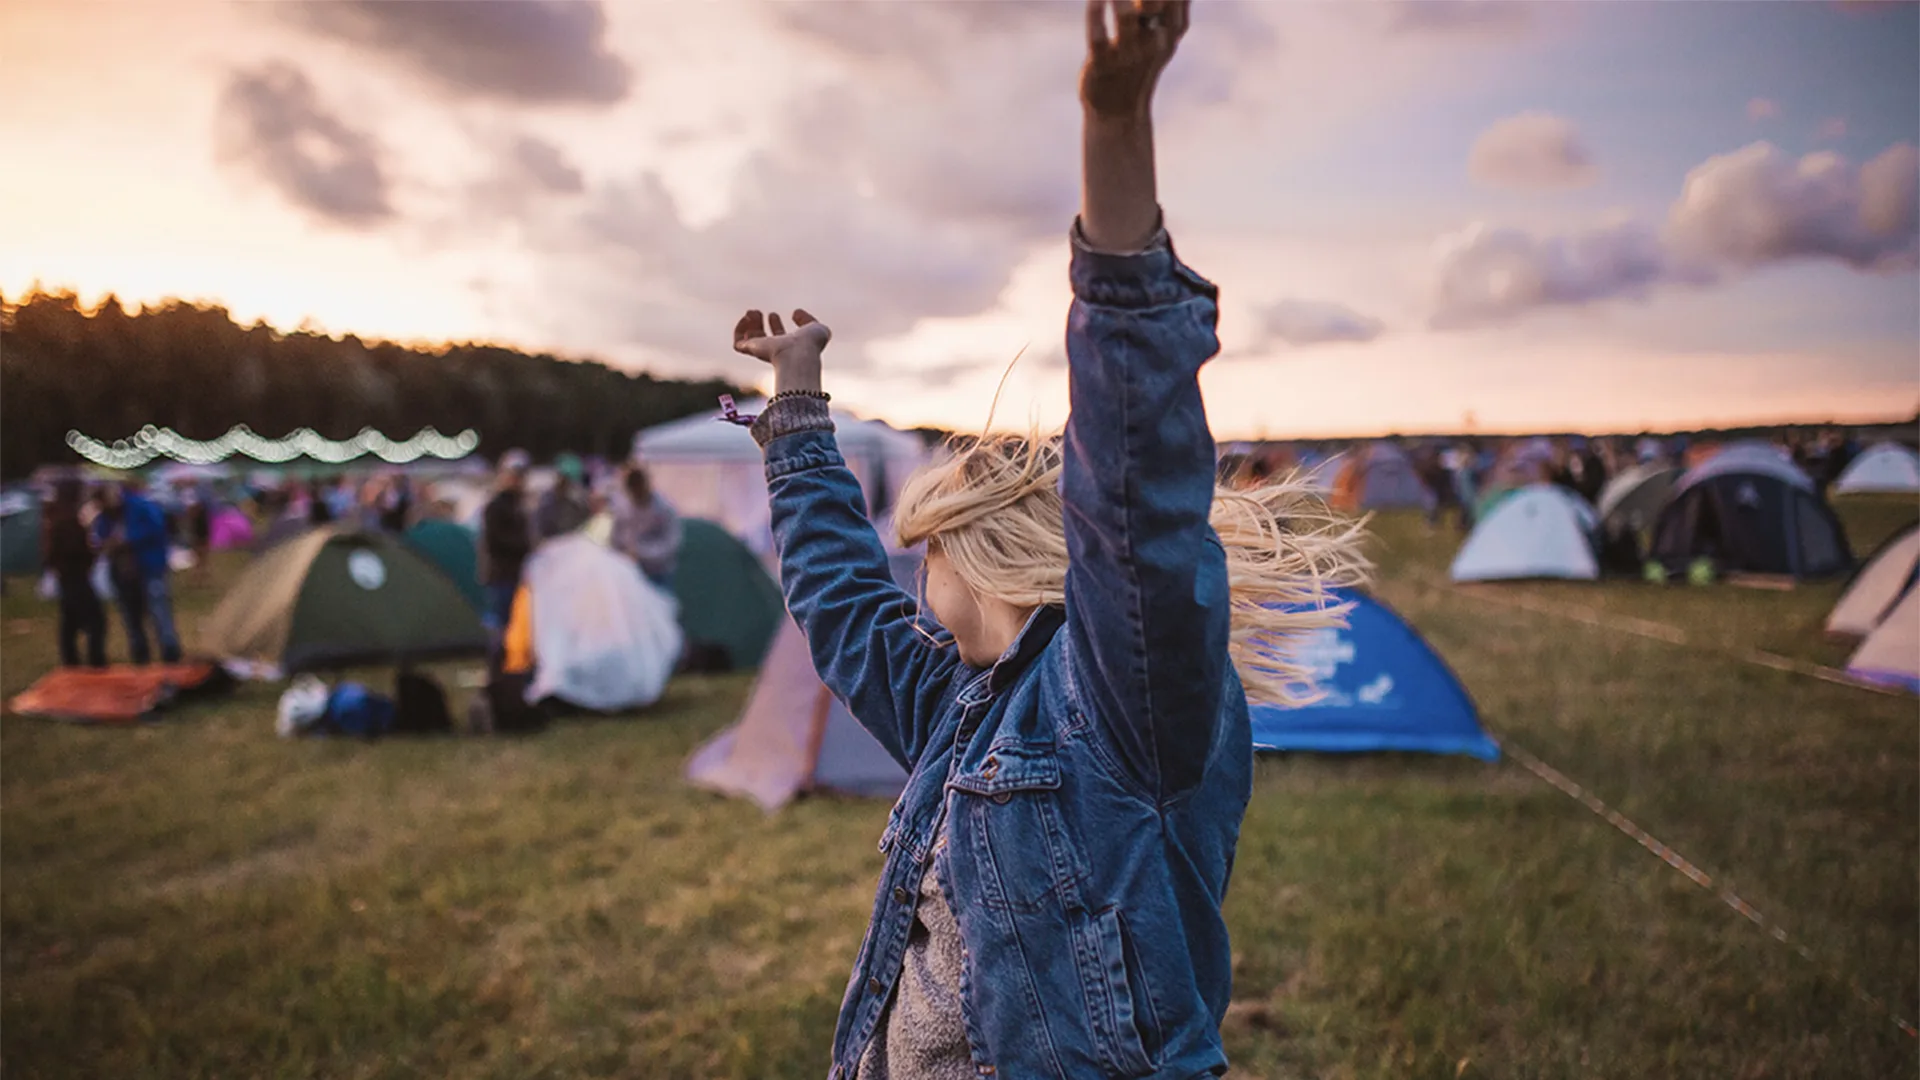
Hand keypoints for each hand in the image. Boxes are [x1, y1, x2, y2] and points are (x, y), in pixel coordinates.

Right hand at [732, 309, 829, 393]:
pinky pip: (737, 344)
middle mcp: (774, 351)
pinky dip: (739, 330)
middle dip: (758, 323)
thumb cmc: (811, 344)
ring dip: (748, 324)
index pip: (778, 338)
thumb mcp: (815, 327)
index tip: (774, 315)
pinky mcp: (752, 350)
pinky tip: (747, 319)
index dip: (775, 326)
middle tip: (758, 312)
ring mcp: (763, 352)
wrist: (800, 352)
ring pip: (748, 340)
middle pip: (761, 339)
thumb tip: (795, 312)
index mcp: (789, 347)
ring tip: (753, 312)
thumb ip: (807, 320)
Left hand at [1080, 0, 1187, 119]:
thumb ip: (1175, 7)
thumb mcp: (1165, 37)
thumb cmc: (1141, 66)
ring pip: (1126, 16)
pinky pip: (1099, 34)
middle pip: (1154, 1)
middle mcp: (1155, 41)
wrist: (1119, 113)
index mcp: (1173, 31)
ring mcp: (1129, 53)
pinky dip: (1096, 11)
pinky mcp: (1102, 63)